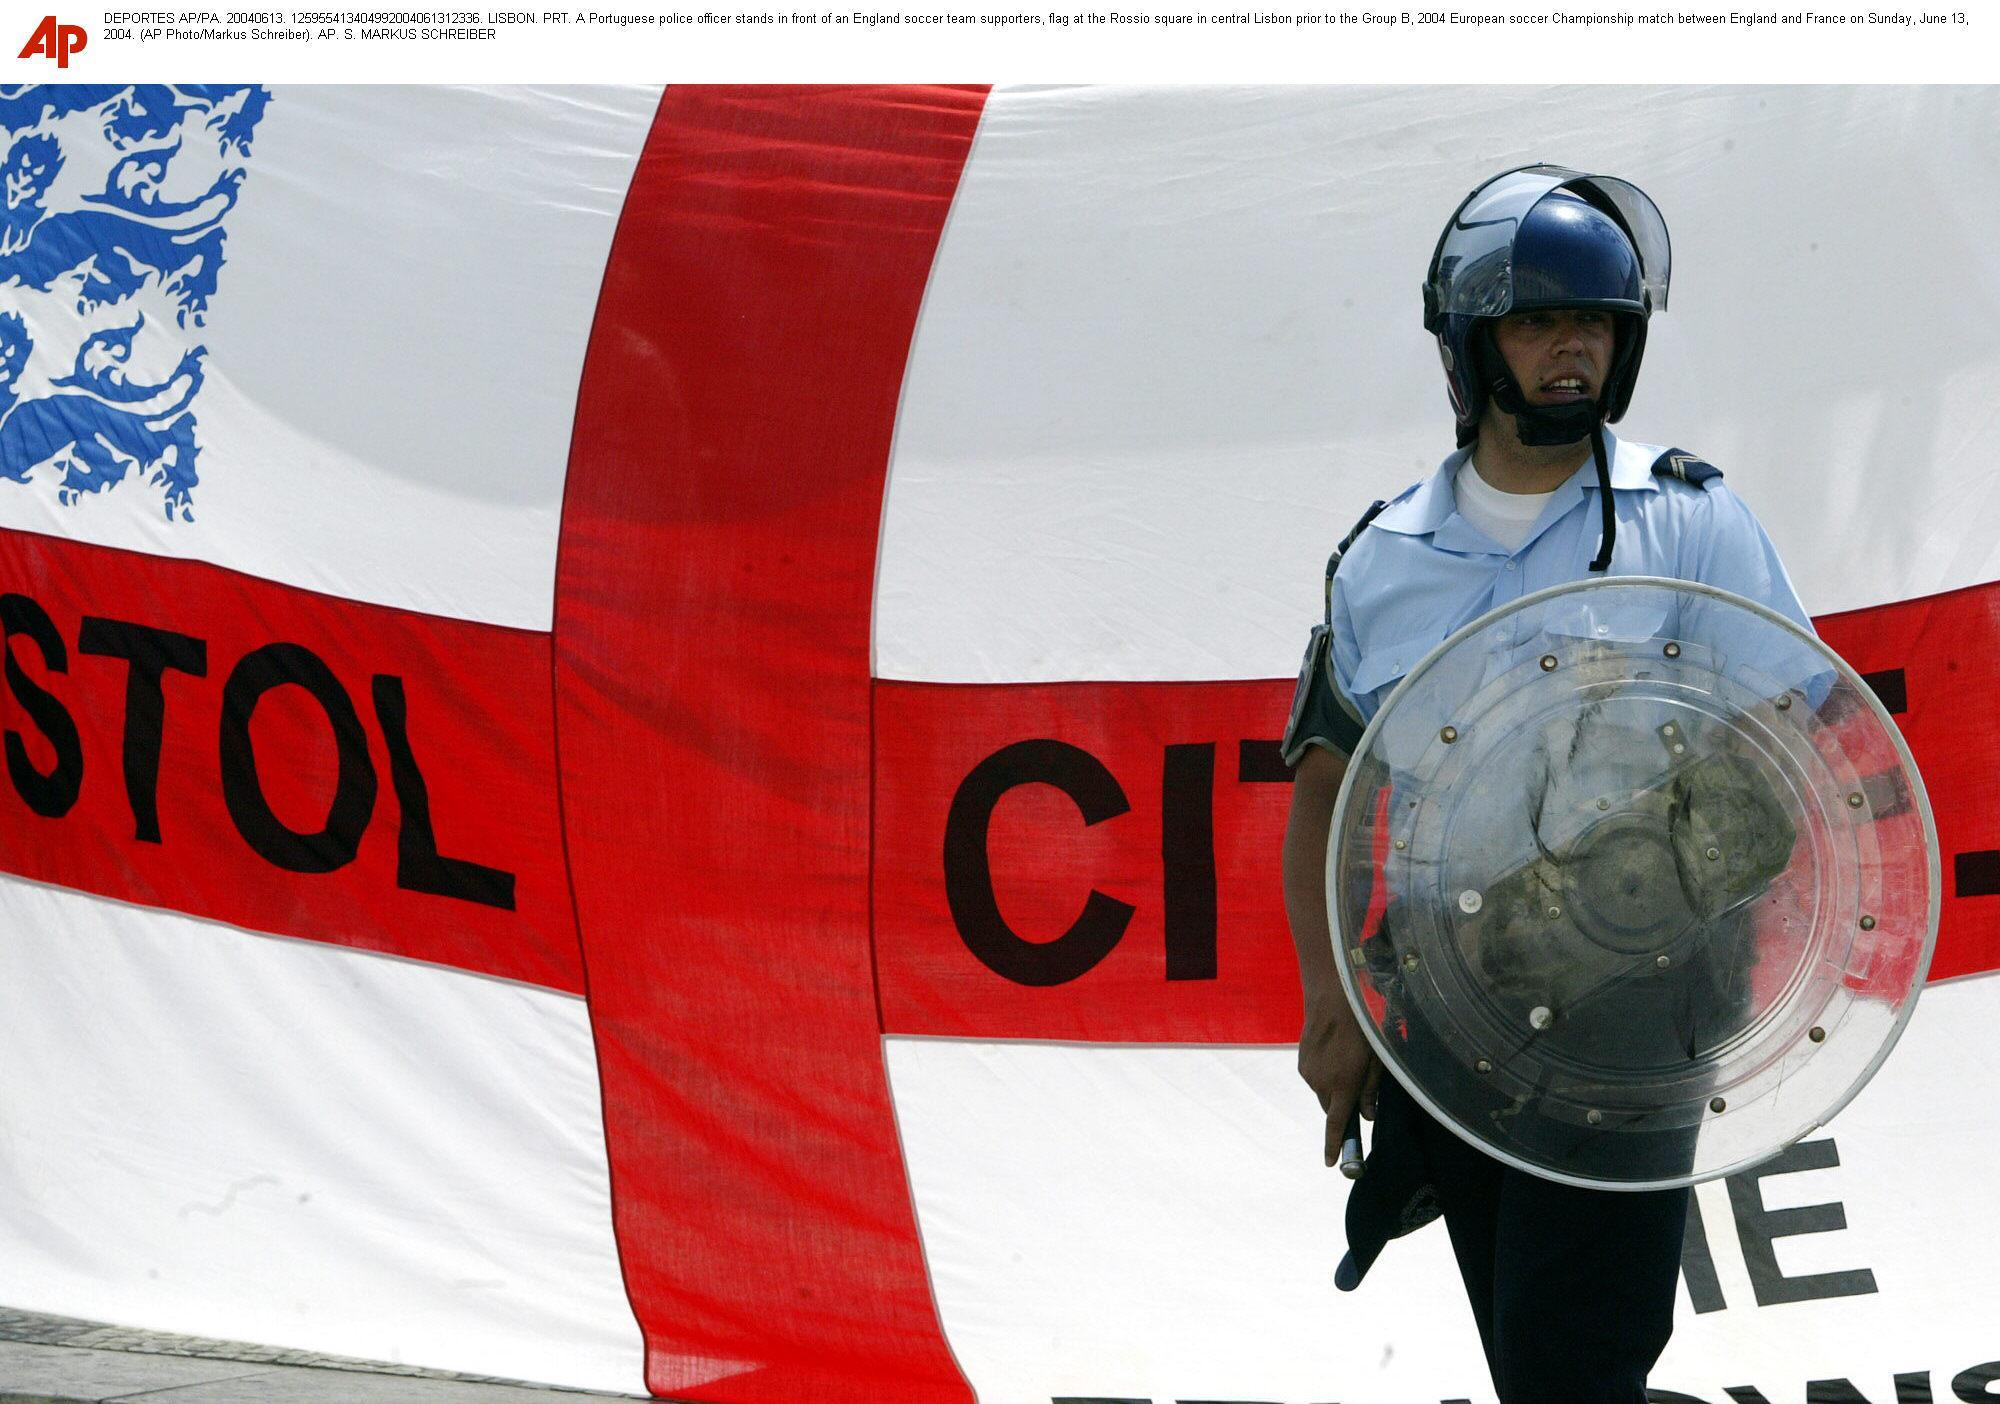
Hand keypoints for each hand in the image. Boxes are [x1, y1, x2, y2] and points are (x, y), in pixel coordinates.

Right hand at [1298, 1001, 1382, 1168]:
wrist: (1333, 997)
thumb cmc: (1363, 1027)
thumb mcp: (1377, 1060)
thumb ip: (1370, 1091)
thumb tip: (1367, 1115)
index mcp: (1343, 1085)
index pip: (1336, 1125)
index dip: (1334, 1146)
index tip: (1331, 1164)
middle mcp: (1321, 1084)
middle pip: (1330, 1107)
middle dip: (1341, 1104)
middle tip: (1356, 1085)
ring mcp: (1308, 1073)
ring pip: (1322, 1091)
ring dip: (1333, 1085)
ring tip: (1345, 1058)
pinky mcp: (1301, 1062)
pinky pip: (1315, 1077)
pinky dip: (1324, 1073)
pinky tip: (1333, 1051)